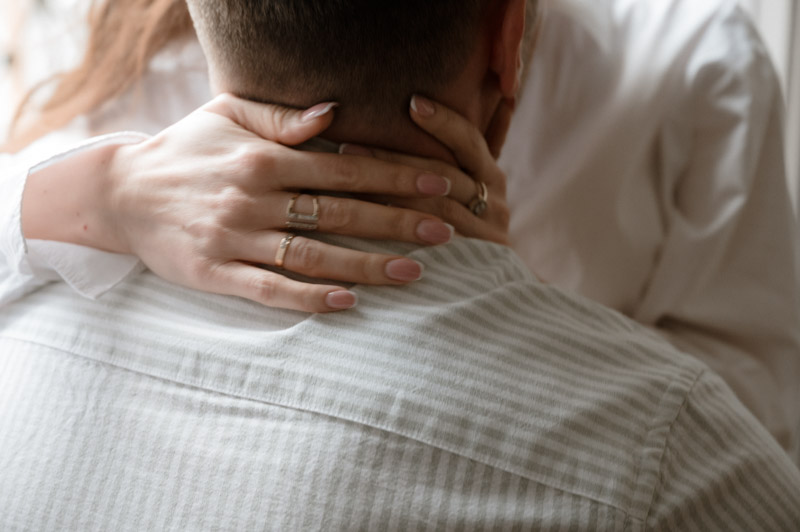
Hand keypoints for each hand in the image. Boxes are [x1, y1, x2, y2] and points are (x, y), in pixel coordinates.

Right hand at [104, 94, 459, 311]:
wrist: (121, 193)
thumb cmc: (184, 151)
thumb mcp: (227, 116)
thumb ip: (282, 118)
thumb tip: (334, 113)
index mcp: (265, 159)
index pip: (347, 168)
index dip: (397, 176)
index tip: (442, 184)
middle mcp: (254, 197)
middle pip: (340, 212)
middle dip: (399, 221)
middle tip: (449, 232)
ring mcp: (235, 237)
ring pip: (312, 254)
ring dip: (366, 265)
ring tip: (414, 273)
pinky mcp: (216, 273)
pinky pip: (269, 289)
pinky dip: (310, 297)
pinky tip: (348, 303)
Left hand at [341, 95, 511, 245]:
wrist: (488, 294)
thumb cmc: (464, 235)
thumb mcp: (464, 195)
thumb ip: (450, 160)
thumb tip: (427, 108)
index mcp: (491, 178)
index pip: (468, 142)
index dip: (444, 122)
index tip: (413, 102)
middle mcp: (494, 202)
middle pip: (443, 173)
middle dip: (394, 157)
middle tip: (350, 144)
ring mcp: (486, 234)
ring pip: (436, 206)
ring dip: (389, 190)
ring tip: (347, 178)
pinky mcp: (473, 262)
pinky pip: (432, 244)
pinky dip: (398, 228)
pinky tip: (366, 219)